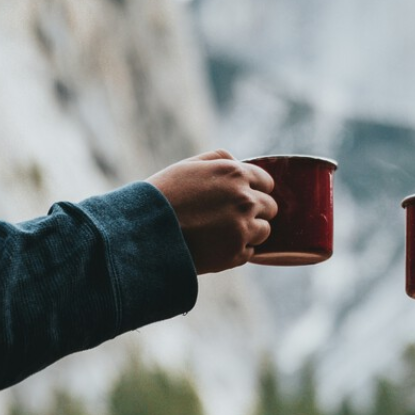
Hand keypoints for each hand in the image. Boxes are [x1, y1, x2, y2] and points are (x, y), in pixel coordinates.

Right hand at [147, 150, 277, 273]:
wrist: (144, 232)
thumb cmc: (162, 195)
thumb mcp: (189, 166)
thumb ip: (220, 159)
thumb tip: (240, 163)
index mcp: (235, 174)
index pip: (267, 182)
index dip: (256, 189)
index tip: (244, 196)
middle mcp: (245, 200)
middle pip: (270, 207)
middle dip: (256, 210)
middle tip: (232, 216)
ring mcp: (242, 229)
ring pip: (264, 231)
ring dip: (250, 231)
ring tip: (222, 232)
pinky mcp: (236, 254)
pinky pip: (249, 252)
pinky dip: (237, 250)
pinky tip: (215, 246)